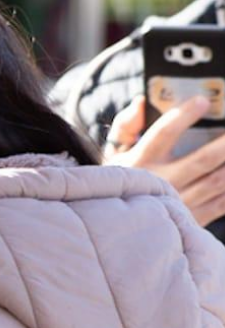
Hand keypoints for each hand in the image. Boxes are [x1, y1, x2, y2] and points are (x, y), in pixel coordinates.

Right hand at [106, 95, 224, 224]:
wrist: (121, 227)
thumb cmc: (122, 180)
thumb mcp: (113, 153)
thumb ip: (126, 126)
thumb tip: (141, 103)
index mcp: (140, 162)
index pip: (163, 134)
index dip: (183, 116)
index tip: (203, 101)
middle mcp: (161, 183)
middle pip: (203, 159)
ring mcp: (180, 203)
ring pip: (219, 181)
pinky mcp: (194, 219)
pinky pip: (224, 202)